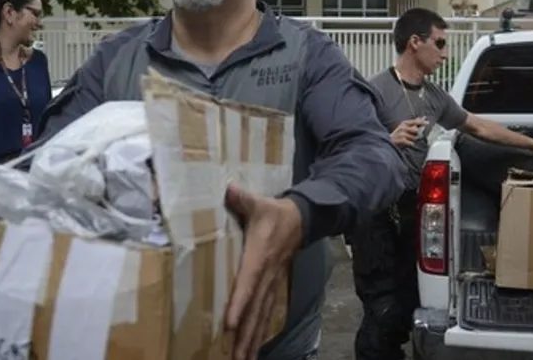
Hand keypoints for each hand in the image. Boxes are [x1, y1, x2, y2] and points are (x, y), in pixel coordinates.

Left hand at [224, 185, 302, 359]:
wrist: (304, 219)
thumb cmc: (276, 212)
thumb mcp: (259, 204)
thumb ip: (242, 199)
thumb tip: (228, 188)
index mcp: (260, 256)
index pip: (249, 282)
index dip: (240, 302)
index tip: (230, 324)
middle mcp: (267, 274)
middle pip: (256, 309)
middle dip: (246, 334)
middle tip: (236, 358)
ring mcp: (272, 283)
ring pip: (262, 316)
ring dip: (252, 339)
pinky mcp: (274, 287)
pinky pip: (266, 313)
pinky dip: (259, 332)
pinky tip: (252, 349)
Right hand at [390, 117, 426, 146]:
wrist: (389, 141)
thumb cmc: (397, 134)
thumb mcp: (404, 127)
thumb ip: (412, 123)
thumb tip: (420, 118)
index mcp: (404, 123)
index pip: (415, 121)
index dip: (422, 122)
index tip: (428, 123)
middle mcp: (403, 127)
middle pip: (416, 130)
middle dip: (417, 134)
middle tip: (417, 136)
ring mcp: (402, 133)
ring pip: (414, 137)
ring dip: (413, 140)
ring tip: (408, 140)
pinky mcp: (401, 140)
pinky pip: (411, 142)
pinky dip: (410, 144)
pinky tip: (408, 143)